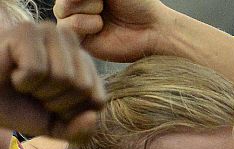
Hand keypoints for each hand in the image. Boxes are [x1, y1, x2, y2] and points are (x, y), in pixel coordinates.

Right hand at [0, 21, 103, 139]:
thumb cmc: (19, 108)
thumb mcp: (57, 127)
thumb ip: (81, 132)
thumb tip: (91, 117)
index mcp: (84, 62)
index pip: (97, 100)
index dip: (70, 113)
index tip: (49, 104)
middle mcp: (69, 42)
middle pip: (83, 87)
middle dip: (56, 102)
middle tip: (33, 93)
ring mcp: (49, 32)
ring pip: (64, 77)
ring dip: (39, 90)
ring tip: (23, 82)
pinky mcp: (26, 31)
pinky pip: (38, 70)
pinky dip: (23, 81)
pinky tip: (12, 73)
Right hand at [52, 0, 173, 63]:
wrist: (153, 28)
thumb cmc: (137, 3)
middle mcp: (76, 6)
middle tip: (104, 4)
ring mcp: (77, 23)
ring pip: (61, 10)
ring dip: (87, 8)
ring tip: (104, 14)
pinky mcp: (82, 41)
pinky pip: (67, 27)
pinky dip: (84, 23)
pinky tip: (100, 26)